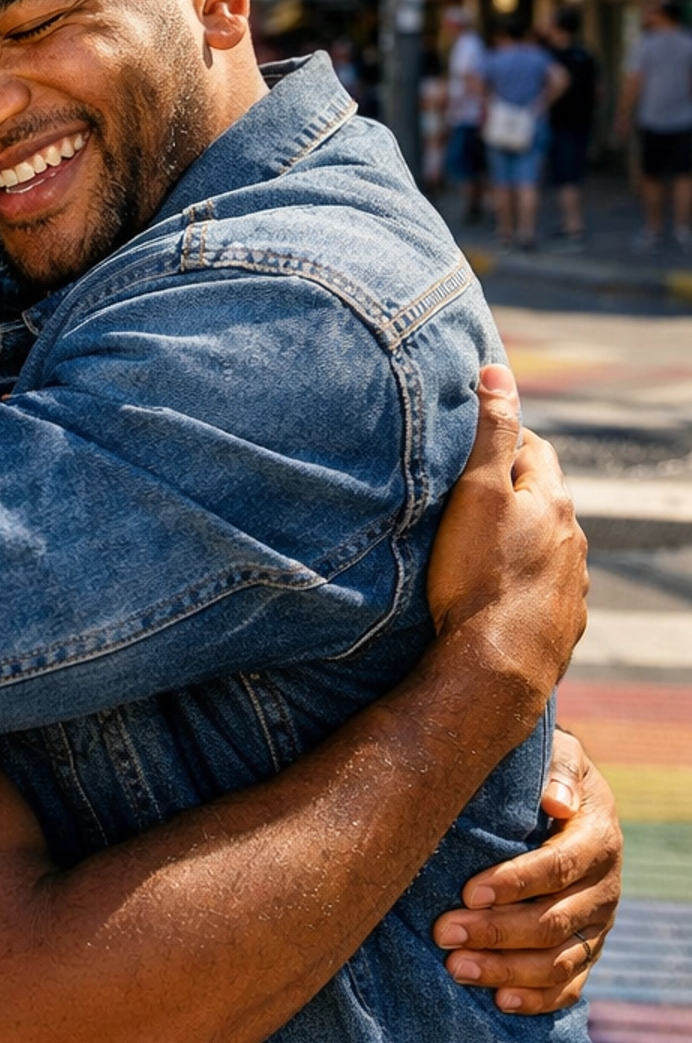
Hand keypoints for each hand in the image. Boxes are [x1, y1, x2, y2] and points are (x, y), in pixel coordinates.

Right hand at [426, 363, 587, 698]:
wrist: (494, 670)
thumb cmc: (479, 578)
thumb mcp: (477, 493)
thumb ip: (491, 432)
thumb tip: (499, 372)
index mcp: (555, 502)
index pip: (534, 449)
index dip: (503, 438)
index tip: (472, 439)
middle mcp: (573, 541)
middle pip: (543, 499)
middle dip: (512, 489)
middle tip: (468, 489)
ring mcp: (572, 586)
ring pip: (545, 546)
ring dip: (520, 538)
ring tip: (479, 544)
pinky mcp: (562, 626)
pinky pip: (543, 589)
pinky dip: (523, 581)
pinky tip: (496, 592)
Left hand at [434, 733, 619, 1014]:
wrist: (562, 802)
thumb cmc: (542, 775)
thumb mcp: (558, 755)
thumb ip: (557, 770)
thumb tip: (556, 801)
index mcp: (598, 838)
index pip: (559, 867)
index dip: (515, 882)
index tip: (468, 890)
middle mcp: (604, 888)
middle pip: (554, 921)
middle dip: (497, 931)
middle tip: (444, 932)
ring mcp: (597, 926)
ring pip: (558, 961)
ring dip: (507, 970)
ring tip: (456, 968)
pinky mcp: (585, 952)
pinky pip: (568, 987)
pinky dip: (535, 999)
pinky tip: (498, 1001)